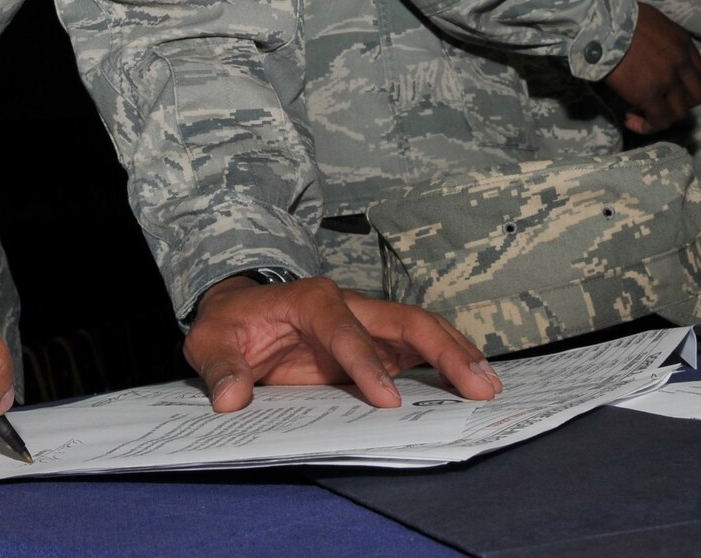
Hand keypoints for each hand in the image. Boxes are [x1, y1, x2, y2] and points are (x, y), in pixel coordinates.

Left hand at [184, 275, 502, 412]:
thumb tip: (231, 398)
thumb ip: (222, 370)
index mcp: (310, 300)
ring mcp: (366, 324)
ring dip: (456, 355)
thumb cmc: (229, 325)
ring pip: (420, 332)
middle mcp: (348, 305)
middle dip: (442, 350)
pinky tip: (469, 385)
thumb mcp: (211, 343)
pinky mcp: (374, 345)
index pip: (344, 329)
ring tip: (488, 386)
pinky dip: (445, 366)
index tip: (387, 400)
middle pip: (404, 319)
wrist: (238, 312)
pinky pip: (415, 353)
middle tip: (477, 384)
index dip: (365, 363)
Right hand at [599, 2, 700, 133]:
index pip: (698, 72)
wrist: (603, 23)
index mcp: (683, 42)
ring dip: (662, 116)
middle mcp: (681, 62)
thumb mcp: (650, 21)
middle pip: (696, 95)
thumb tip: (645, 50)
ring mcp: (668, 80)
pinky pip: (659, 121)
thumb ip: (658, 38)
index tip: (663, 86)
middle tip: (657, 102)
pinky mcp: (650, 95)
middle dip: (678, 102)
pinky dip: (647, 126)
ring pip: (679, 112)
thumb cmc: (617, 16)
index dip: (682, 83)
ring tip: (639, 113)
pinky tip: (630, 120)